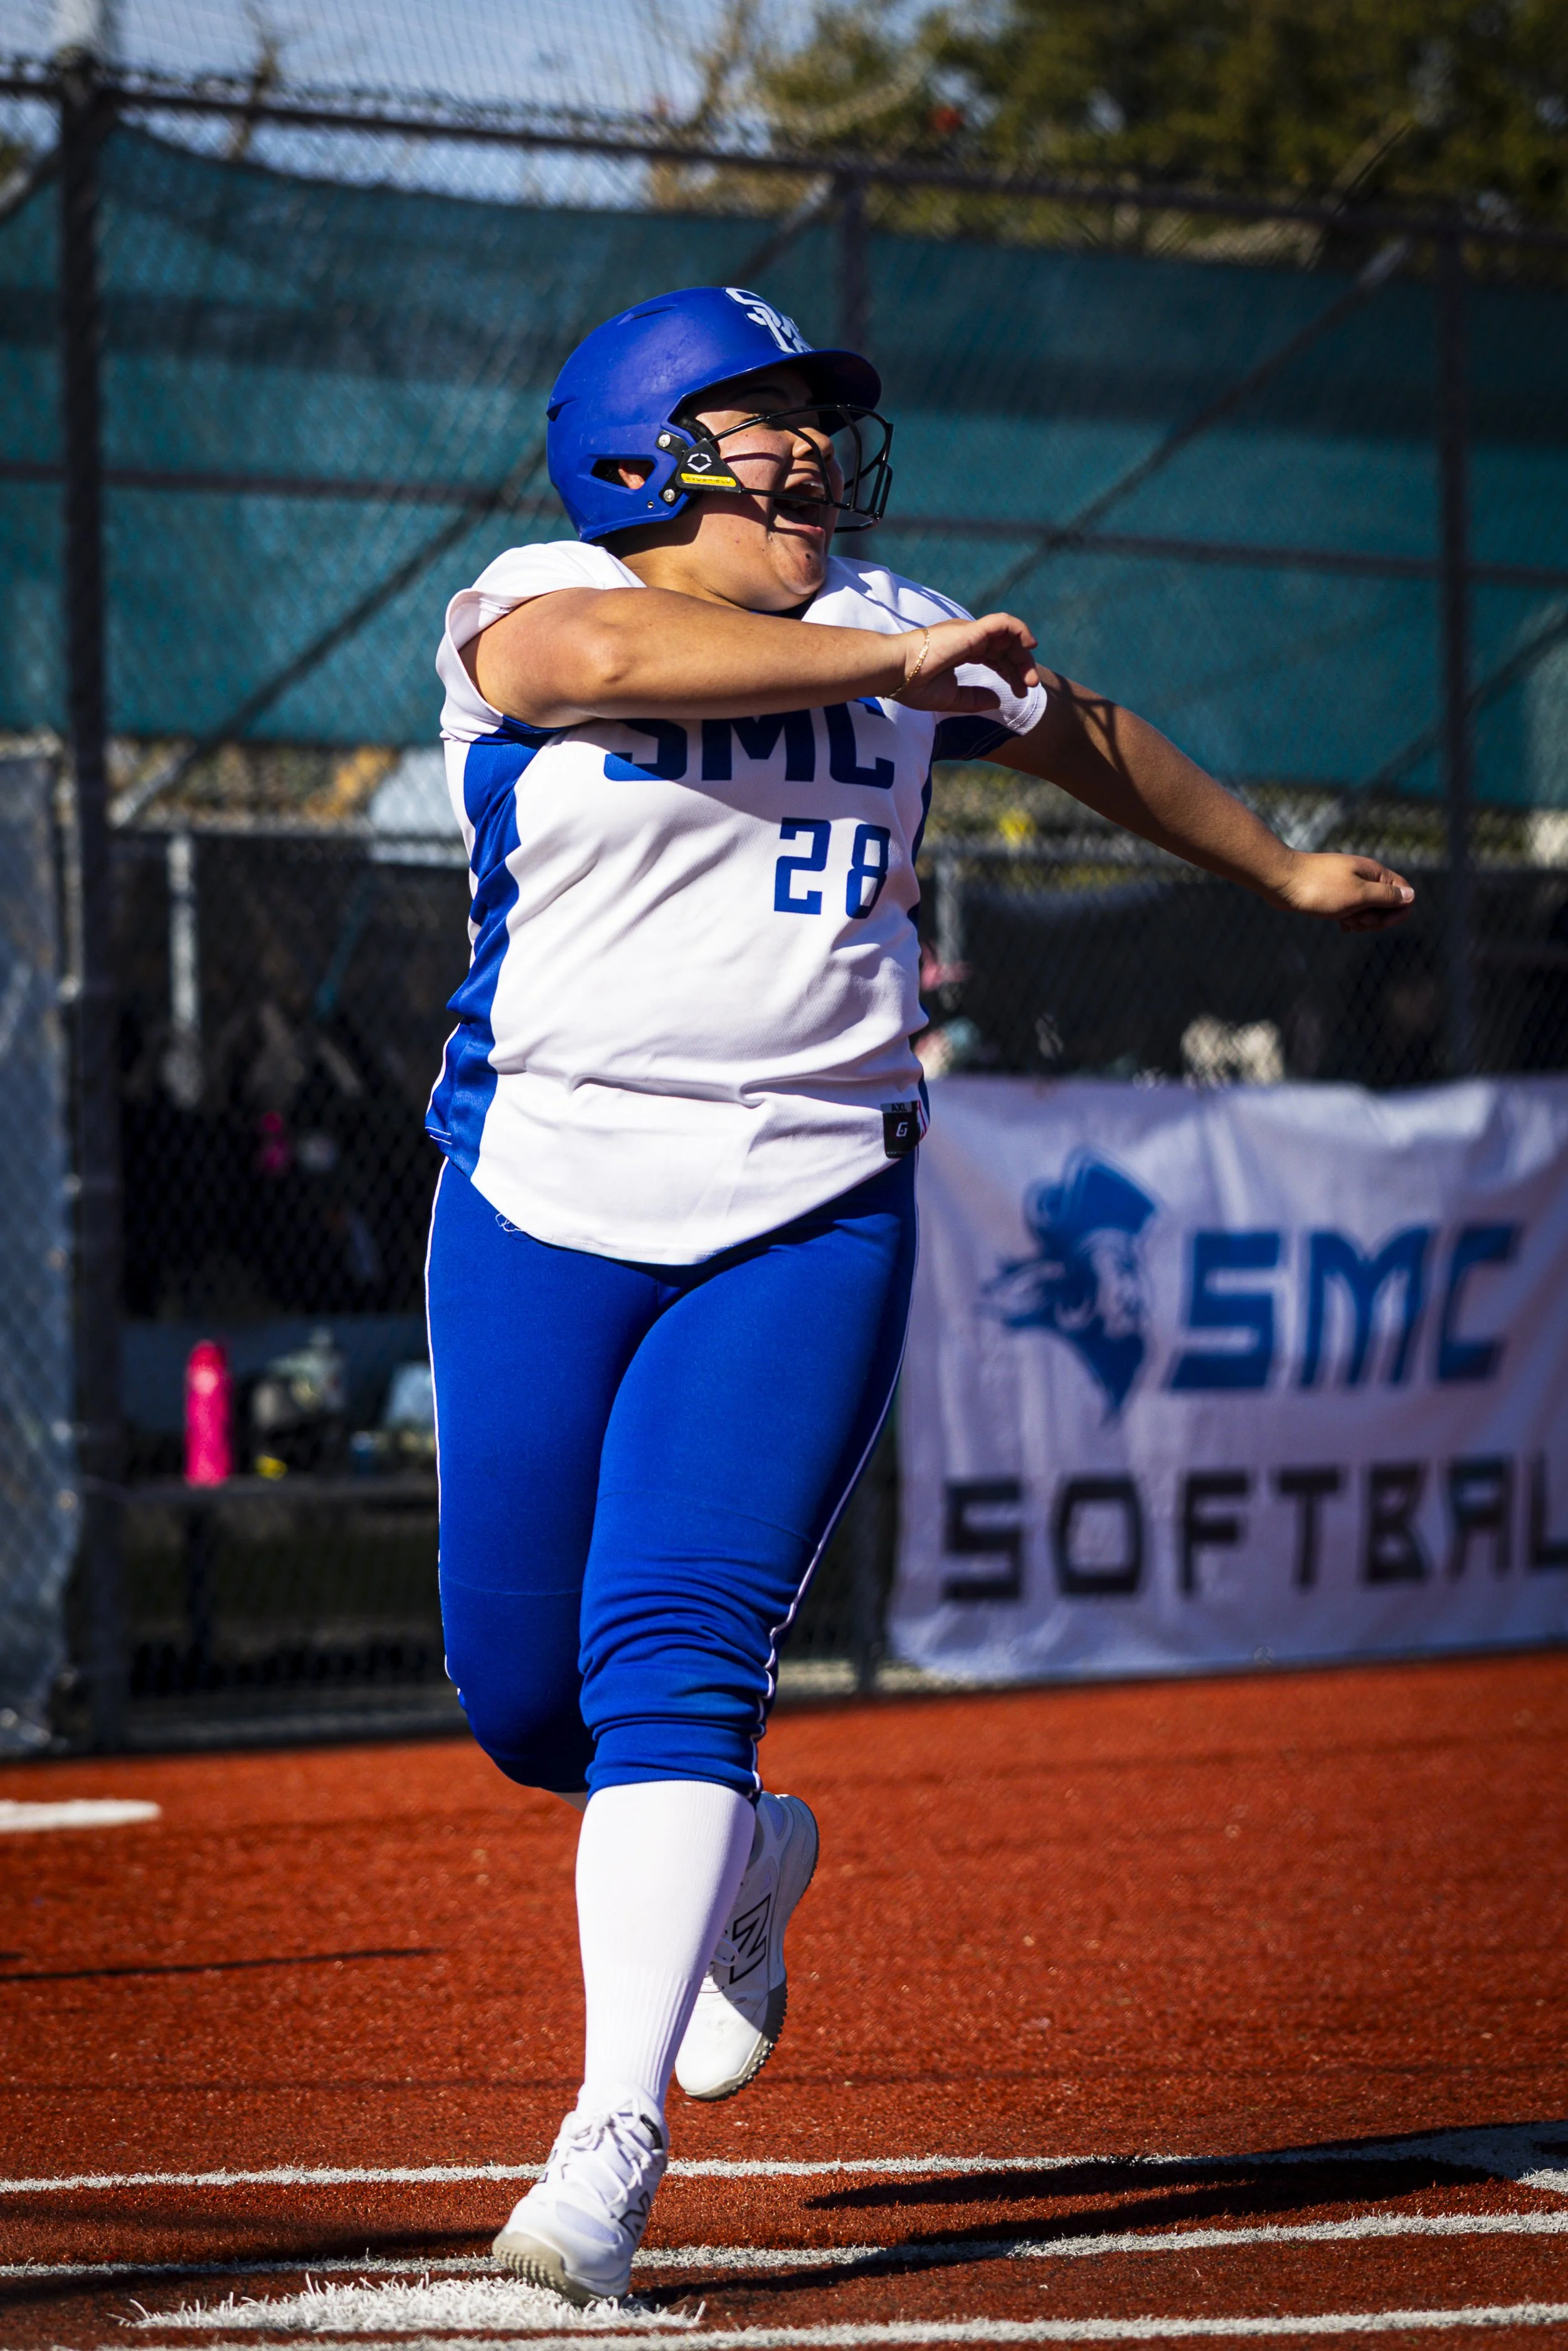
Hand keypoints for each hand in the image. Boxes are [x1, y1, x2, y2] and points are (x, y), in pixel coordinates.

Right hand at [895, 613, 1039, 711]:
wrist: (895, 671)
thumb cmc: (914, 684)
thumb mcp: (952, 697)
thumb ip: (975, 699)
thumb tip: (998, 700)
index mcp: (961, 649)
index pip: (994, 655)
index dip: (1010, 671)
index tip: (1019, 692)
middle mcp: (967, 637)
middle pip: (1004, 646)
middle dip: (1021, 666)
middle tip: (1030, 687)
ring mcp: (969, 631)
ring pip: (1007, 635)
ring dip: (1023, 655)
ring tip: (1030, 678)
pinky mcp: (971, 630)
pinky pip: (1003, 623)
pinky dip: (1020, 630)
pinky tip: (1030, 646)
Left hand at [1272, 850, 1415, 931]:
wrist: (1281, 880)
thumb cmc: (1320, 887)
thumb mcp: (1358, 894)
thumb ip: (1386, 896)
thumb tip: (1411, 896)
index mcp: (1375, 873)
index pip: (1404, 893)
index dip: (1398, 912)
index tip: (1380, 922)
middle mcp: (1365, 877)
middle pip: (1388, 905)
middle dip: (1377, 919)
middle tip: (1356, 919)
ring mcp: (1350, 886)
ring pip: (1369, 910)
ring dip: (1362, 921)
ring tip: (1344, 920)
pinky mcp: (1335, 895)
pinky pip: (1353, 911)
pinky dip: (1350, 920)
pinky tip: (1340, 924)